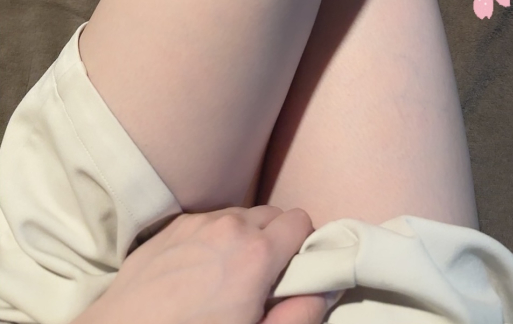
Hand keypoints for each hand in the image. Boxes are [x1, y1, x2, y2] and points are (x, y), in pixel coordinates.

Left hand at [75, 205, 332, 323]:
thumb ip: (299, 315)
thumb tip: (322, 289)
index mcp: (256, 253)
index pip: (301, 220)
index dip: (304, 248)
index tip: (294, 274)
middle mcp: (229, 225)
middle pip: (273, 214)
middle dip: (277, 242)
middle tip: (264, 281)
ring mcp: (198, 222)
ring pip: (242, 216)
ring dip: (246, 238)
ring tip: (229, 277)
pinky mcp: (173, 226)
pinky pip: (211, 220)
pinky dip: (217, 238)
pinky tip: (202, 271)